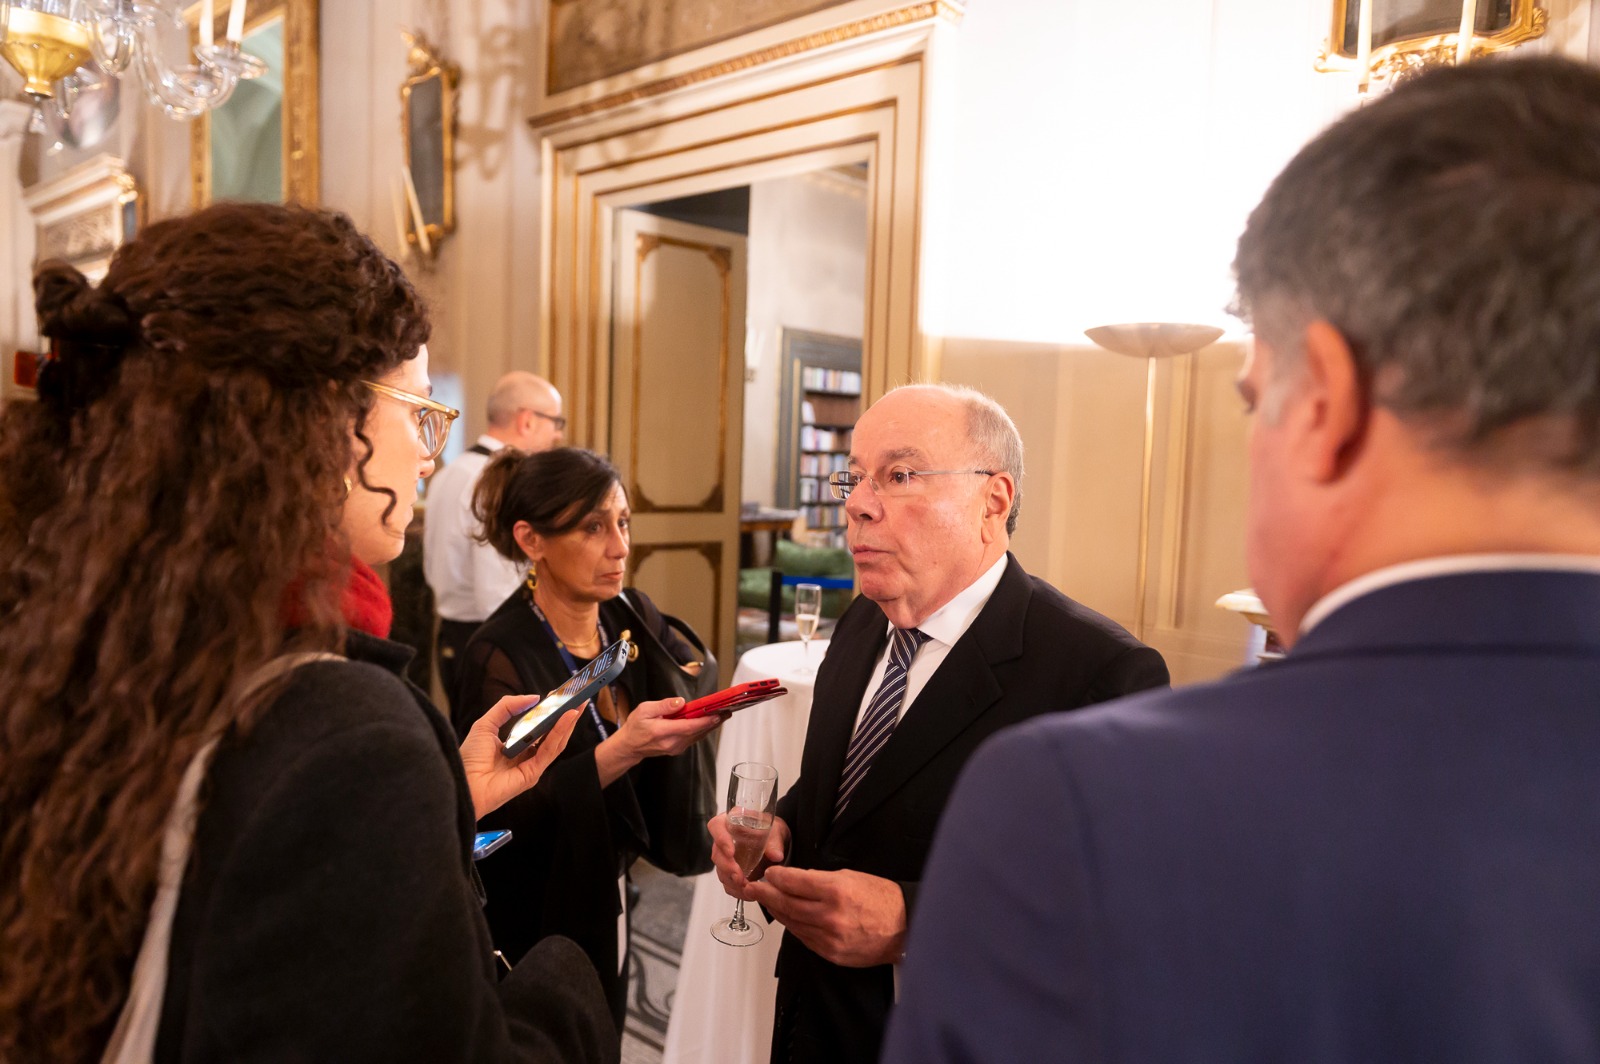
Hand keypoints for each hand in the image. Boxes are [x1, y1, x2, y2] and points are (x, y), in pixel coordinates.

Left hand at [459, 695, 581, 818]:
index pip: (540, 730)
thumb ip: (507, 707)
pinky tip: (566, 718)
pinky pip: (549, 751)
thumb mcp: (486, 724)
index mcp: (517, 747)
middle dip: (566, 718)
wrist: (461, 782)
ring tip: (576, 706)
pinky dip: (560, 733)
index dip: (550, 714)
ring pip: (556, 743)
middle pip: (552, 736)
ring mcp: (531, 767)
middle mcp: (526, 758)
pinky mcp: (532, 774)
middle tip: (577, 700)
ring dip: (568, 724)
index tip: (559, 697)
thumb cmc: (469, 758)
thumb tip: (533, 697)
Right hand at [593, 697, 722, 786]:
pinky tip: (710, 720)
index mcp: (663, 732)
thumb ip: (663, 706)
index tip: (718, 714)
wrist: (630, 746)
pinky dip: (703, 729)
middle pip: (698, 732)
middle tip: (727, 710)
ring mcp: (676, 747)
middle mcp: (672, 743)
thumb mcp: (644, 710)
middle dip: (714, 721)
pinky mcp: (678, 748)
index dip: (705, 720)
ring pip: (698, 735)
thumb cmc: (635, 727)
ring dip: (711, 725)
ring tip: (723, 714)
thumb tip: (680, 702)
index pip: (689, 727)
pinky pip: (694, 738)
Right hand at [710, 813, 789, 899]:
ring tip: (747, 888)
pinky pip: (728, 883)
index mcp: (731, 821)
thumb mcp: (776, 831)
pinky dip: (737, 891)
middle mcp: (724, 839)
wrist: (774, 843)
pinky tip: (748, 894)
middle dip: (727, 867)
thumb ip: (775, 842)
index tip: (731, 852)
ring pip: (720, 871)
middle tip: (739, 876)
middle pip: (717, 853)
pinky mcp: (730, 872)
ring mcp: (725, 857)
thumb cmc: (771, 831)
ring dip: (732, 882)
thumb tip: (776, 855)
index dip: (720, 839)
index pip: (717, 826)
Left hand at [746, 866, 906, 967]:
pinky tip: (786, 917)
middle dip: (766, 894)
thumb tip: (794, 880)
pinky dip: (792, 926)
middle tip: (753, 887)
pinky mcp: (830, 953)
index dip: (776, 877)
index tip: (768, 873)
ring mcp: (829, 938)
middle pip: (787, 904)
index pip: (794, 882)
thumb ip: (819, 880)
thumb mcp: (851, 877)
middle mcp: (830, 916)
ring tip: (766, 901)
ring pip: (791, 922)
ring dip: (776, 910)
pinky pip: (803, 937)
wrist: (905, 927)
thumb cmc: (881, 898)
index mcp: (836, 891)